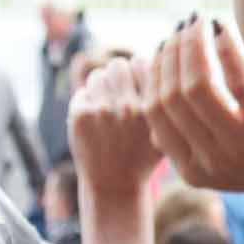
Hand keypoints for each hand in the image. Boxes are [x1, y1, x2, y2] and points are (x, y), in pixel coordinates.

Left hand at [70, 56, 160, 203]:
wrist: (115, 184)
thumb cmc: (142, 153)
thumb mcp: (164, 128)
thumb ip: (161, 96)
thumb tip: (156, 60)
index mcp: (152, 108)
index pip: (143, 63)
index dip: (141, 72)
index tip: (139, 88)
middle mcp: (129, 107)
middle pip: (118, 64)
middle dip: (119, 77)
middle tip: (121, 95)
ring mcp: (103, 111)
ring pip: (98, 75)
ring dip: (102, 88)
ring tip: (108, 108)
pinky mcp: (80, 116)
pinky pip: (82, 91)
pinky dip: (88, 102)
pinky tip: (95, 120)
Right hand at [145, 16, 243, 220]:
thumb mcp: (219, 158)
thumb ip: (188, 134)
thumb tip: (157, 90)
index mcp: (192, 168)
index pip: (153, 111)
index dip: (154, 73)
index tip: (165, 47)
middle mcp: (211, 160)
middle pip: (171, 96)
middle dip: (172, 54)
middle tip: (184, 28)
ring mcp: (240, 145)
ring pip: (198, 87)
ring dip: (193, 47)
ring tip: (201, 25)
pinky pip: (239, 81)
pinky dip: (227, 50)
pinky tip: (226, 31)